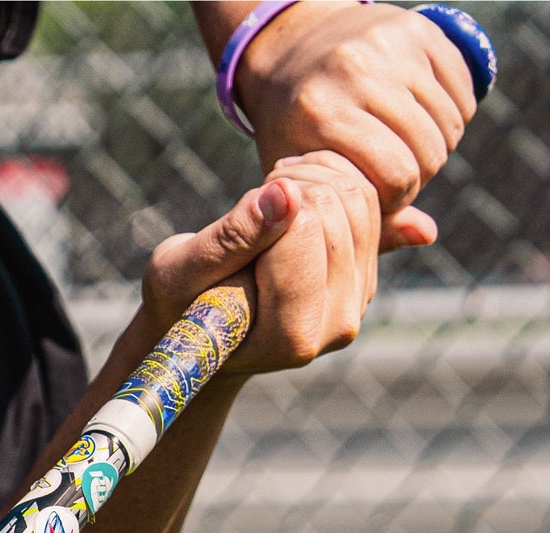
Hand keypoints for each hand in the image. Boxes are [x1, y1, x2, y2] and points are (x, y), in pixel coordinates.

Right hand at [141, 151, 379, 375]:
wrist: (203, 330)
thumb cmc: (180, 304)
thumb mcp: (178, 273)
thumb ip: (229, 239)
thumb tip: (286, 193)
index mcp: (289, 338)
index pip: (303, 229)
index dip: (267, 206)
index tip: (241, 215)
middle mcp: (335, 327)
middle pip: (336, 209)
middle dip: (293, 187)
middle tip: (255, 204)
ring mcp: (356, 304)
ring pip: (359, 198)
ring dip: (313, 178)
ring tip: (271, 199)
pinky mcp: (366, 280)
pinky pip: (371, 203)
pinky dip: (332, 183)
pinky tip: (294, 201)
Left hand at [232, 2, 475, 250]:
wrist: (291, 51)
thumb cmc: (296, 132)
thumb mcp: (311, 180)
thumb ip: (360, 217)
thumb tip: (428, 234)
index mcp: (321, 115)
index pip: (396, 176)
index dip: (396, 199)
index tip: (380, 200)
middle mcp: (356, 72)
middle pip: (427, 151)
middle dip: (418, 176)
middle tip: (395, 177)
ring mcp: (388, 44)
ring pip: (450, 122)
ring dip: (437, 147)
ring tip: (406, 151)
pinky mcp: (416, 27)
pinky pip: (463, 88)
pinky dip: (452, 114)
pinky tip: (422, 123)